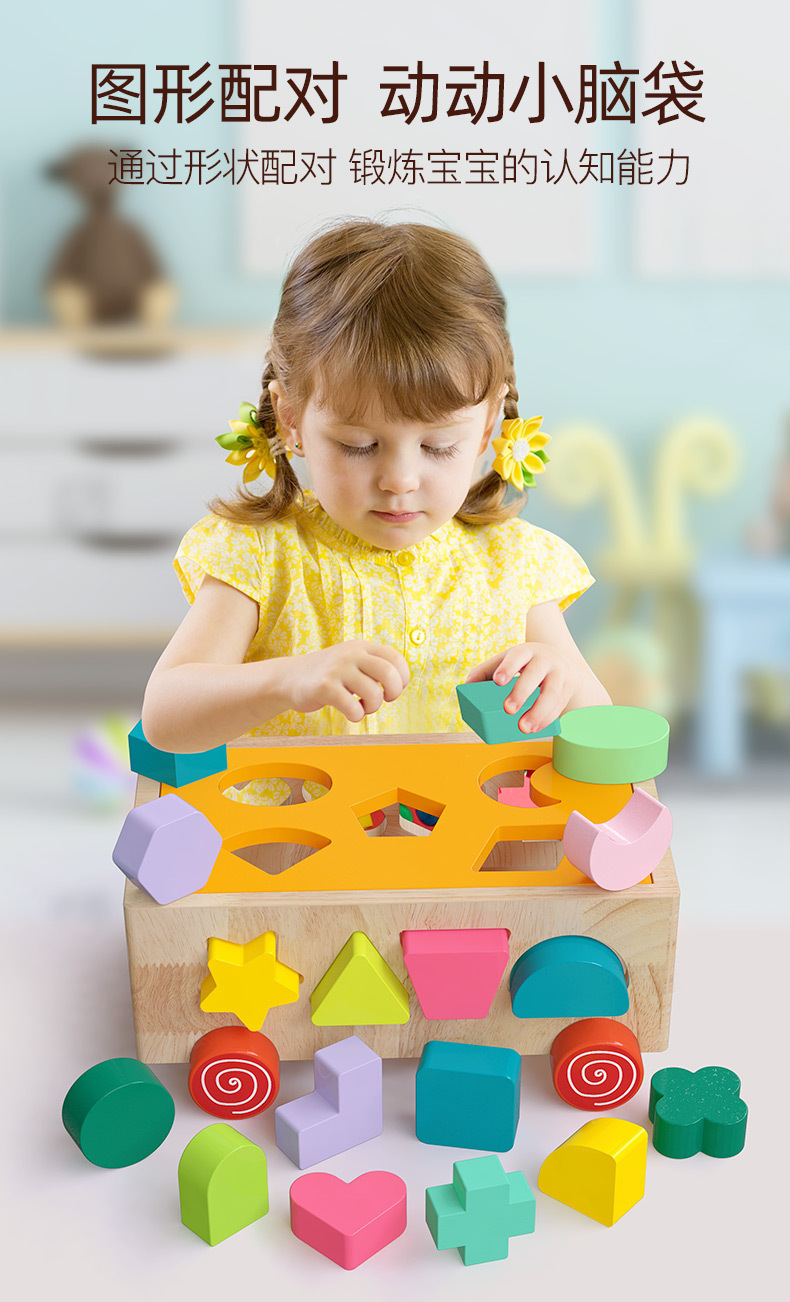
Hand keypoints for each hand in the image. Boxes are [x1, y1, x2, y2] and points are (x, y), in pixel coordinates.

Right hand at [288, 640, 409, 722]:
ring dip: (373, 707)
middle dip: (393, 692)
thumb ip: (375, 665)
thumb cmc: (329, 675)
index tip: (394, 689)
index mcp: (361, 646)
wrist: (289, 677)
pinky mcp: (324, 687)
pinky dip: (357, 715)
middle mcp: (351, 654)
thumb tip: (402, 682)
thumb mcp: (352, 660)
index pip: (395, 658)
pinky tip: (350, 712)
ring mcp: (337, 669)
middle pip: (389, 674)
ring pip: (373, 693)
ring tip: (363, 707)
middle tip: (385, 699)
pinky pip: (353, 707)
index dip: (403, 677)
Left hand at [464, 642, 575, 732]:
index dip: (508, 668)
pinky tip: (536, 728)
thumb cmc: (525, 663)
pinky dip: (548, 718)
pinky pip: (559, 704)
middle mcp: (545, 659)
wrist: (561, 661)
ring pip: (552, 692)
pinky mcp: (568, 687)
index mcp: (526, 651)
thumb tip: (467, 686)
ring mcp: (559, 673)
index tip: (498, 681)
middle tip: (508, 710)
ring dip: (538, 712)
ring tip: (523, 728)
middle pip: (535, 675)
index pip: (517, 656)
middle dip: (522, 693)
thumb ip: (485, 671)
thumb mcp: (506, 661)